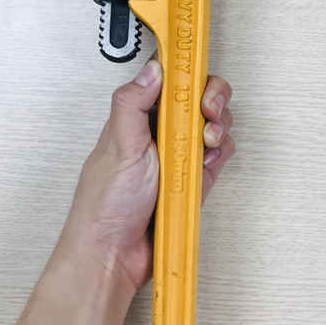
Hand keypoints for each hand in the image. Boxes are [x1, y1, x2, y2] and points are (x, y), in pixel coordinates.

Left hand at [60, 59, 234, 295]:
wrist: (115, 255)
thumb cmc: (105, 205)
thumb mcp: (118, 145)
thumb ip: (131, 103)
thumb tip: (153, 69)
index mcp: (139, 116)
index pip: (168, 78)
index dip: (186, 69)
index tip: (197, 71)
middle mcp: (161, 130)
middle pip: (198, 96)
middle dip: (212, 97)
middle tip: (207, 111)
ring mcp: (180, 153)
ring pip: (213, 123)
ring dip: (218, 126)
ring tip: (206, 141)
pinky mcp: (195, 176)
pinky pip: (219, 155)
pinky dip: (219, 155)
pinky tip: (206, 162)